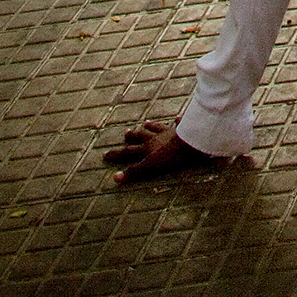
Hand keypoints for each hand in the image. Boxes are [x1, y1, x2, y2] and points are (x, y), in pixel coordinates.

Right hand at [105, 121, 221, 186]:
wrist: (191, 142)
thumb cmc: (172, 156)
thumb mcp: (150, 166)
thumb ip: (134, 172)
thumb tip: (115, 178)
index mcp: (148, 148)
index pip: (129, 151)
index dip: (116, 154)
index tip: (105, 154)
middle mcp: (156, 138)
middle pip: (141, 136)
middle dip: (133, 136)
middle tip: (125, 133)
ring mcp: (169, 132)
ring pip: (157, 128)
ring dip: (151, 126)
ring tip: (145, 123)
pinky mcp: (183, 129)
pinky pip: (179, 124)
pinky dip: (177, 121)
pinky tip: (178, 117)